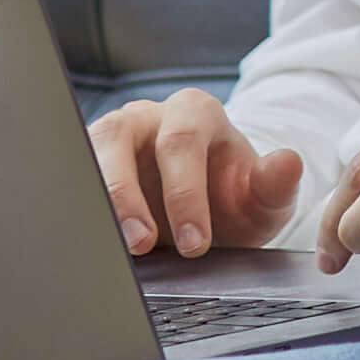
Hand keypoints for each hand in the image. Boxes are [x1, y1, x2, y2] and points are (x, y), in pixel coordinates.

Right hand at [95, 89, 303, 260]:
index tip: (196, 242)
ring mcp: (110, 137)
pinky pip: (70, 178)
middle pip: (121, 137)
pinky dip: (75, 208)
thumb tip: (289, 162)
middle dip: (127, 195)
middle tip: (140, 245)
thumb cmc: (232, 199)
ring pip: (86, 152)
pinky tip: (84, 241)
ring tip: (110, 246)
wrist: (206, 213)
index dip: (185, 192)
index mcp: (195, 112)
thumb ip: (276, 183)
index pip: (183, 141)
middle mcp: (147, 117)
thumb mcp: (262, 198)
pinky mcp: (85, 163)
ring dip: (95, 201)